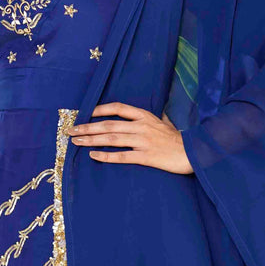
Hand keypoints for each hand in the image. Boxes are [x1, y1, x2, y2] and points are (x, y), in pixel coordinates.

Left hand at [67, 103, 193, 174]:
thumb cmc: (177, 139)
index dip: (100, 110)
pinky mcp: (146, 157)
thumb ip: (149, 119)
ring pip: (112, 139)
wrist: (193, 152)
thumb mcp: (163, 122)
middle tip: (71, 130)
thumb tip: (140, 116)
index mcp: (144, 116)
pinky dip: (106, 156)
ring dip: (91, 140)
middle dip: (87, 127)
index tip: (86, 113)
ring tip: (77, 141)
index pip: (118, 108)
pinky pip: (121, 156)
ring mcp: (143, 142)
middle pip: (109, 125)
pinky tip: (93, 155)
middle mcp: (141, 127)